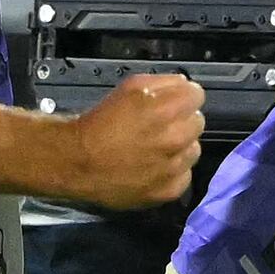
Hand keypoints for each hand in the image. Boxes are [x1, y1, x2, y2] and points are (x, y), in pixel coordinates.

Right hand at [49, 72, 205, 209]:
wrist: (77, 162)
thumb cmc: (100, 123)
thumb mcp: (129, 87)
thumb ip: (163, 83)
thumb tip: (184, 86)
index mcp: (166, 109)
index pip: (197, 95)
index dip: (182, 97)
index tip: (171, 103)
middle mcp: (175, 138)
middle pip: (197, 122)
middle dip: (181, 121)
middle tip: (158, 127)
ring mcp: (174, 167)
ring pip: (193, 150)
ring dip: (179, 148)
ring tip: (153, 149)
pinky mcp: (169, 190)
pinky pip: (184, 175)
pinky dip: (172, 172)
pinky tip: (151, 168)